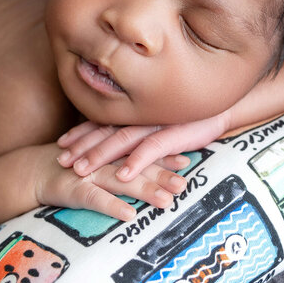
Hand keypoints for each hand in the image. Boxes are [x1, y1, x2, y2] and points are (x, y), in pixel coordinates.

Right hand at [36, 146, 186, 221]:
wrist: (33, 171)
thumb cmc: (73, 167)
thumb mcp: (100, 161)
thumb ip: (124, 161)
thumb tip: (155, 165)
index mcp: (112, 152)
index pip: (142, 152)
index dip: (164, 156)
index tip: (187, 162)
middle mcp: (104, 159)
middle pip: (137, 166)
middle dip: (162, 175)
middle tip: (184, 185)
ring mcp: (90, 173)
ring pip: (122, 181)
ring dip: (145, 190)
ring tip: (166, 201)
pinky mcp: (75, 189)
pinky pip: (96, 199)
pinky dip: (113, 206)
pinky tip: (129, 215)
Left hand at [56, 113, 228, 182]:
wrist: (223, 107)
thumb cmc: (189, 116)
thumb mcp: (159, 120)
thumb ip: (139, 127)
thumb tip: (118, 141)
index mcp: (136, 112)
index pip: (102, 121)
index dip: (80, 132)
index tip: (61, 144)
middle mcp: (142, 115)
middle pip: (105, 131)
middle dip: (81, 147)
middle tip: (61, 161)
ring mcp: (157, 123)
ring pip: (122, 139)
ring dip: (100, 155)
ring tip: (81, 171)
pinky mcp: (176, 133)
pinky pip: (152, 149)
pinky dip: (136, 162)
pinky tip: (122, 175)